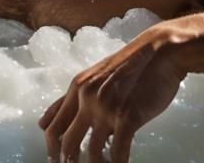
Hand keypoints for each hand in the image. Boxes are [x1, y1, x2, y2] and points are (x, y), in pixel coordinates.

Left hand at [39, 31, 185, 162]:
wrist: (161, 51)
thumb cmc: (131, 66)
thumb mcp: (96, 77)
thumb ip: (74, 99)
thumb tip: (42, 122)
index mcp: (77, 87)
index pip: (52, 126)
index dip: (51, 149)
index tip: (55, 161)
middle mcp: (87, 98)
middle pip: (67, 144)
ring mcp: (106, 108)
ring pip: (92, 154)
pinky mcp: (127, 116)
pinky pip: (117, 153)